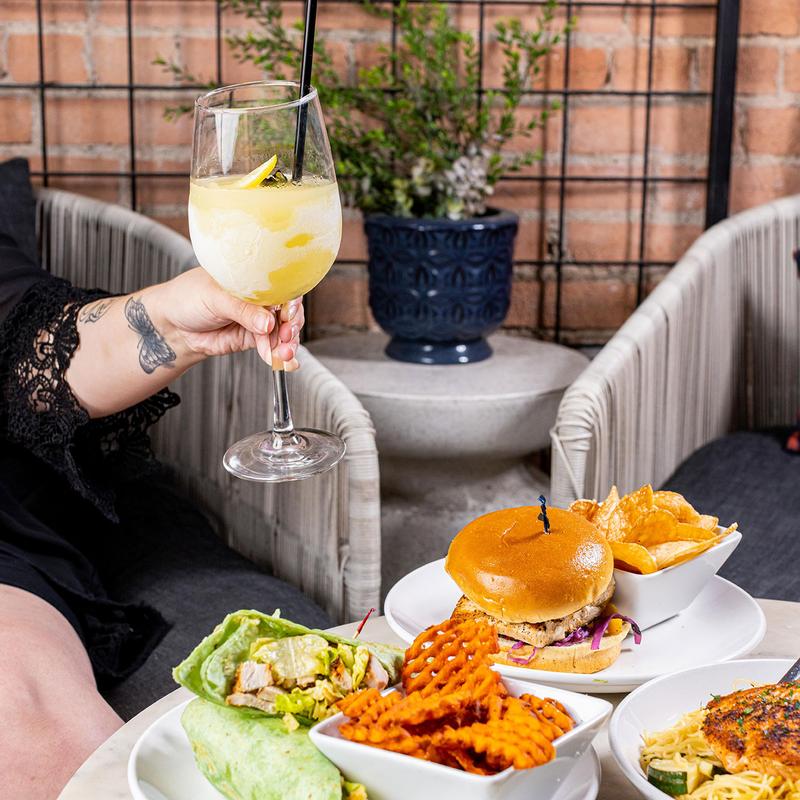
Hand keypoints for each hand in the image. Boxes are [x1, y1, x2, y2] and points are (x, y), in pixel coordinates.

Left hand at [152, 268, 304, 369]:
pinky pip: (271, 347)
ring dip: (287, 345)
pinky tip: (284, 363)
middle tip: (286, 337)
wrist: (171, 327)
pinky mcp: (253, 339)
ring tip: (284, 354)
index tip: (288, 314)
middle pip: (288, 312)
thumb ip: (243, 310)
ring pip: (282, 332)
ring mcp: (258, 320)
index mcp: (253, 278)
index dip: (291, 301)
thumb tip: (268, 322)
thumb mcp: (214, 297)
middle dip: (292, 326)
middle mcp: (260, 299)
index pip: (282, 287)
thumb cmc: (186, 298)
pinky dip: (278, 356)